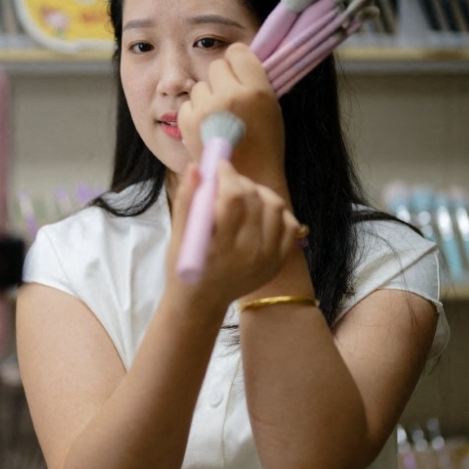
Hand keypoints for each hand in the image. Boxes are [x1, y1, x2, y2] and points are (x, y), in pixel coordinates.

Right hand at [166, 160, 301, 319]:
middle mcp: (249, 253)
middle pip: (255, 199)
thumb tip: (196, 167)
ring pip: (276, 207)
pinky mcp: (278, 261)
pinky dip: (278, 212)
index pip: (233, 198)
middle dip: (240, 180)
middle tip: (227, 180)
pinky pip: (290, 224)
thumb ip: (187, 201)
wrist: (202, 301)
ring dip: (260, 192)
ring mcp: (268, 258)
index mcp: (221, 247)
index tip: (219, 166)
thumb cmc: (184, 267)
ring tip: (244, 195)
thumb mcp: (178, 236)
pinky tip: (260, 212)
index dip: (227, 174)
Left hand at [178, 43, 287, 195]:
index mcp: (256, 90)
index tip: (241, 77)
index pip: (237, 51)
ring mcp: (207, 109)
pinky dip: (195, 113)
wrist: (247, 180)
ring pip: (201, 85)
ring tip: (220, 119)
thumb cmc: (263, 143)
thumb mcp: (271, 106)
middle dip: (223, 80)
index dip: (238, 63)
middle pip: (217, 66)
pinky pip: (188, 103)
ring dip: (208, 97)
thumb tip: (234, 56)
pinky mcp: (189, 122)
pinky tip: (208, 128)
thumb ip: (254, 79)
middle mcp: (230, 96)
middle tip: (231, 102)